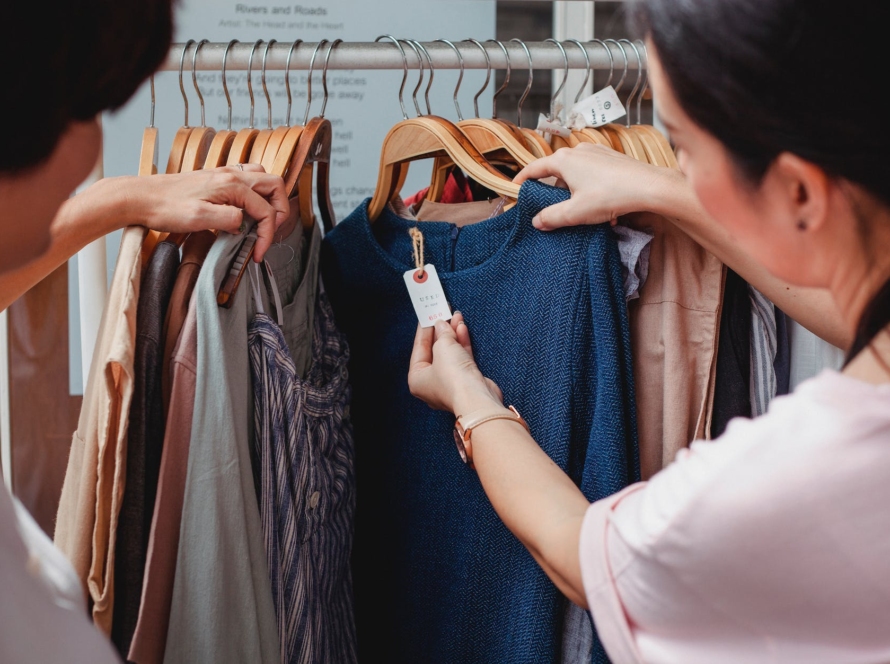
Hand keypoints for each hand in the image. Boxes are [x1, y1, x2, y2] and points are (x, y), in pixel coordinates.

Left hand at [123, 164, 289, 261]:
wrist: (140, 197)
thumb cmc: (164, 207)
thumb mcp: (198, 218)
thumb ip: (229, 219)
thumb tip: (245, 223)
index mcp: (231, 184)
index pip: (266, 210)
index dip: (267, 234)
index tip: (258, 252)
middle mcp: (231, 175)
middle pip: (275, 186)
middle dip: (279, 211)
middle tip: (270, 233)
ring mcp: (224, 174)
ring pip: (263, 179)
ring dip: (270, 200)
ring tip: (262, 221)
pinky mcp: (216, 179)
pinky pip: (248, 180)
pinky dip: (256, 195)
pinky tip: (245, 210)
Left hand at [408, 312, 503, 415]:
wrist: (477, 399)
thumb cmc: (453, 379)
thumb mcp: (443, 348)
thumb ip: (442, 334)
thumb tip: (442, 325)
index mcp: (417, 379)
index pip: (419, 349)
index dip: (424, 330)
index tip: (428, 315)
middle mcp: (431, 382)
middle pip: (434, 351)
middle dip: (441, 331)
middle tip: (443, 313)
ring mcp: (450, 382)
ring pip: (450, 353)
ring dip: (453, 335)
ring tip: (456, 317)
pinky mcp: (466, 381)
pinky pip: (461, 358)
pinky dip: (462, 343)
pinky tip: (462, 329)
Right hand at [514, 143, 680, 229]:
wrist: (648, 186)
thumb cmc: (610, 195)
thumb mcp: (575, 212)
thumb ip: (552, 217)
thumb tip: (537, 221)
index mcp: (564, 160)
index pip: (535, 168)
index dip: (523, 179)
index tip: (516, 187)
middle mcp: (578, 151)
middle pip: (557, 172)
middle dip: (555, 192)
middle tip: (554, 209)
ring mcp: (596, 152)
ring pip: (576, 174)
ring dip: (576, 193)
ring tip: (585, 212)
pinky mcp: (611, 158)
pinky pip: (593, 173)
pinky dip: (591, 189)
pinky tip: (603, 206)